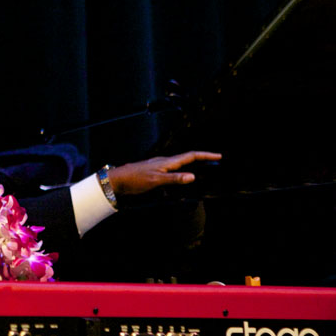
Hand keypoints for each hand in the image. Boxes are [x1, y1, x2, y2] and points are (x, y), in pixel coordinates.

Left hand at [107, 151, 221, 195]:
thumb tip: (193, 176)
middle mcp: (165, 162)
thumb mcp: (156, 180)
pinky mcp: (155, 172)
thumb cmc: (135, 178)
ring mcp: (160, 166)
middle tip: (214, 161)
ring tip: (203, 168)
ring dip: (192, 165)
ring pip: (180, 164)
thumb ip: (174, 178)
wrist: (118, 180)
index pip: (190, 156)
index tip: (218, 156)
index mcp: (167, 162)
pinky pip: (173, 170)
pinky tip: (181, 178)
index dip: (205, 155)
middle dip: (202, 159)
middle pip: (187, 158)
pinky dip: (182, 172)